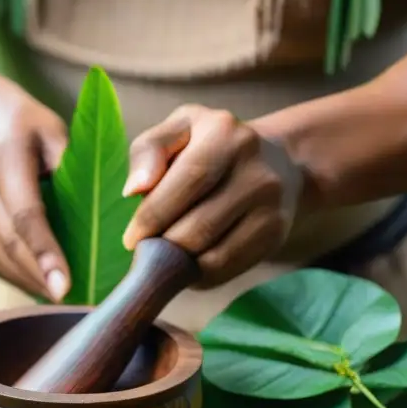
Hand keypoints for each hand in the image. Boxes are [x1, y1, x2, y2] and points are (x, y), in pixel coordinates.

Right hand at [0, 82, 70, 301]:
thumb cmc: (33, 133)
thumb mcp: (57, 134)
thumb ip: (74, 170)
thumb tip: (100, 215)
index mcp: (2, 160)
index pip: (25, 216)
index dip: (45, 254)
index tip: (63, 288)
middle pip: (13, 247)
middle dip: (46, 279)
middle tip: (81, 302)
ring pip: (3, 263)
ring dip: (36, 282)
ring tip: (67, 291)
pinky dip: (21, 276)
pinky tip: (41, 274)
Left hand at [121, 105, 303, 287]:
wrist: (274, 163)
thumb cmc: (208, 147)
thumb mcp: (176, 132)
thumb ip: (147, 152)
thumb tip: (133, 190)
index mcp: (225, 134)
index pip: (186, 183)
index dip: (153, 217)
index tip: (131, 238)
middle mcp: (256, 169)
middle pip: (198, 227)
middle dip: (164, 246)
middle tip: (147, 250)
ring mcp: (270, 205)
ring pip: (212, 255)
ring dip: (179, 264)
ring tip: (165, 256)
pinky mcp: (274, 234)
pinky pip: (227, 268)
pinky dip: (199, 275)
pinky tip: (188, 264)